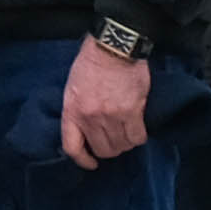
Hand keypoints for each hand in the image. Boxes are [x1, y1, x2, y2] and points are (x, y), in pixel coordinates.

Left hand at [61, 39, 157, 170]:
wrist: (113, 46)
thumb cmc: (92, 63)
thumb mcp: (73, 86)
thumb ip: (77, 109)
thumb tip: (86, 128)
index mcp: (72, 110)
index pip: (72, 147)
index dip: (83, 160)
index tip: (91, 162)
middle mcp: (90, 118)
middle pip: (102, 150)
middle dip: (109, 149)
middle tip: (114, 140)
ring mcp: (111, 116)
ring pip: (121, 146)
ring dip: (125, 143)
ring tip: (126, 132)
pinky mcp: (132, 111)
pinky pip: (137, 137)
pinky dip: (139, 137)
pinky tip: (138, 128)